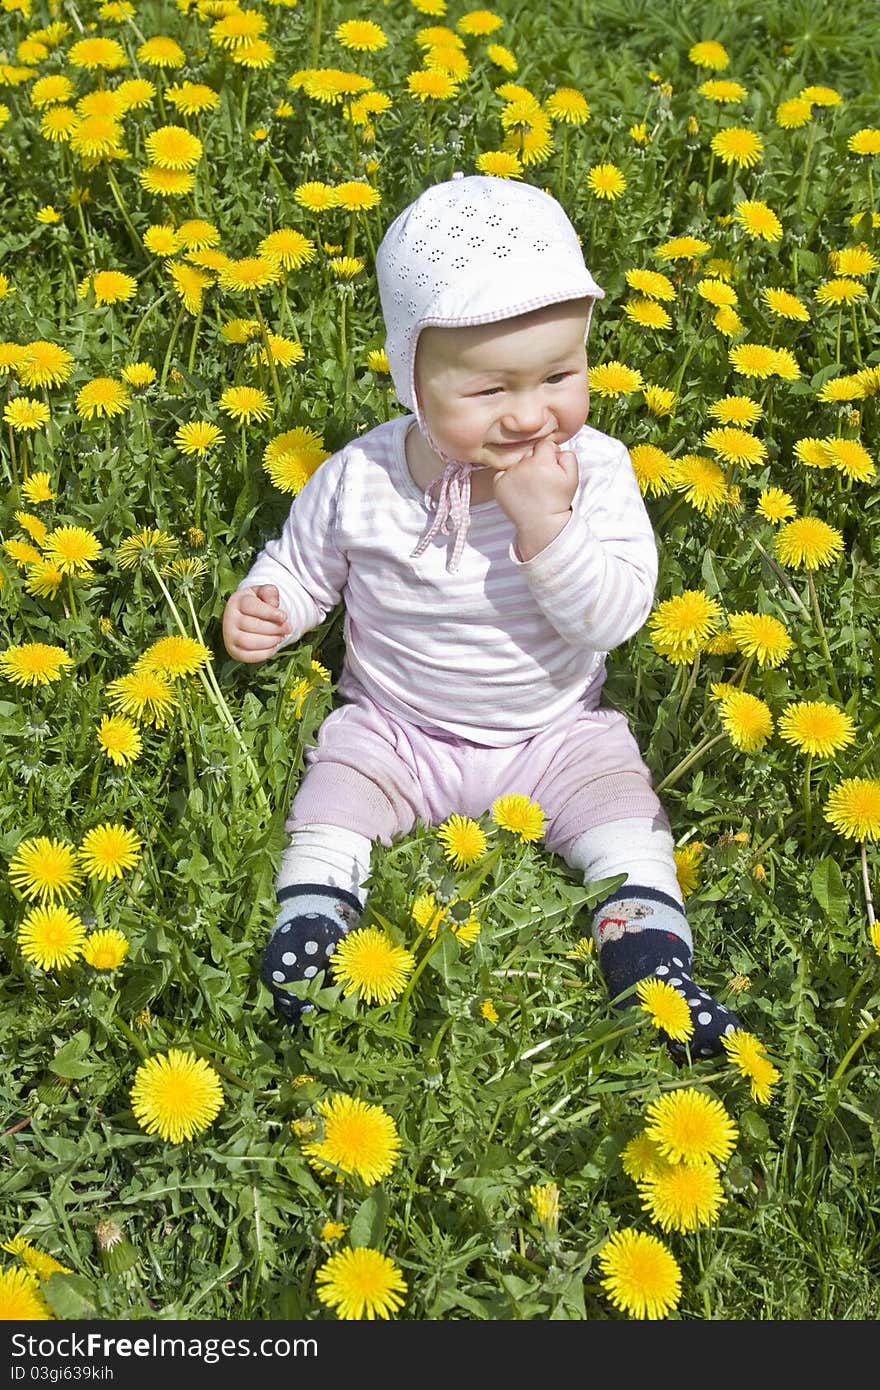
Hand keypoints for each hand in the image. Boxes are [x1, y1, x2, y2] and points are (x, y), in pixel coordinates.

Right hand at [222, 584, 291, 662]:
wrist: (247, 618)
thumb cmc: (258, 604)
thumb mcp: (263, 593)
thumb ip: (269, 592)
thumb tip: (273, 604)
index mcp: (236, 601)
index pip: (250, 606)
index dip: (269, 613)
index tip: (284, 616)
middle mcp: (229, 619)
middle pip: (251, 625)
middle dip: (274, 628)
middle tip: (288, 628)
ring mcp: (229, 637)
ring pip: (248, 642)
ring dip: (270, 641)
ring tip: (281, 637)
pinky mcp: (234, 651)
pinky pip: (249, 656)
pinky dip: (265, 653)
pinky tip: (274, 645)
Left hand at [491, 439, 577, 556]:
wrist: (541, 523)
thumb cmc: (558, 500)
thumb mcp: (573, 477)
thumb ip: (568, 456)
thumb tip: (555, 449)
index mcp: (541, 461)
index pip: (544, 444)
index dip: (550, 454)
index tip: (551, 468)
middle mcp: (522, 466)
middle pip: (529, 452)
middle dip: (535, 462)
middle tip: (541, 480)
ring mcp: (508, 475)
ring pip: (516, 462)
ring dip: (522, 470)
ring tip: (530, 487)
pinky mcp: (498, 484)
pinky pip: (503, 472)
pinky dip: (509, 478)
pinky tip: (519, 489)